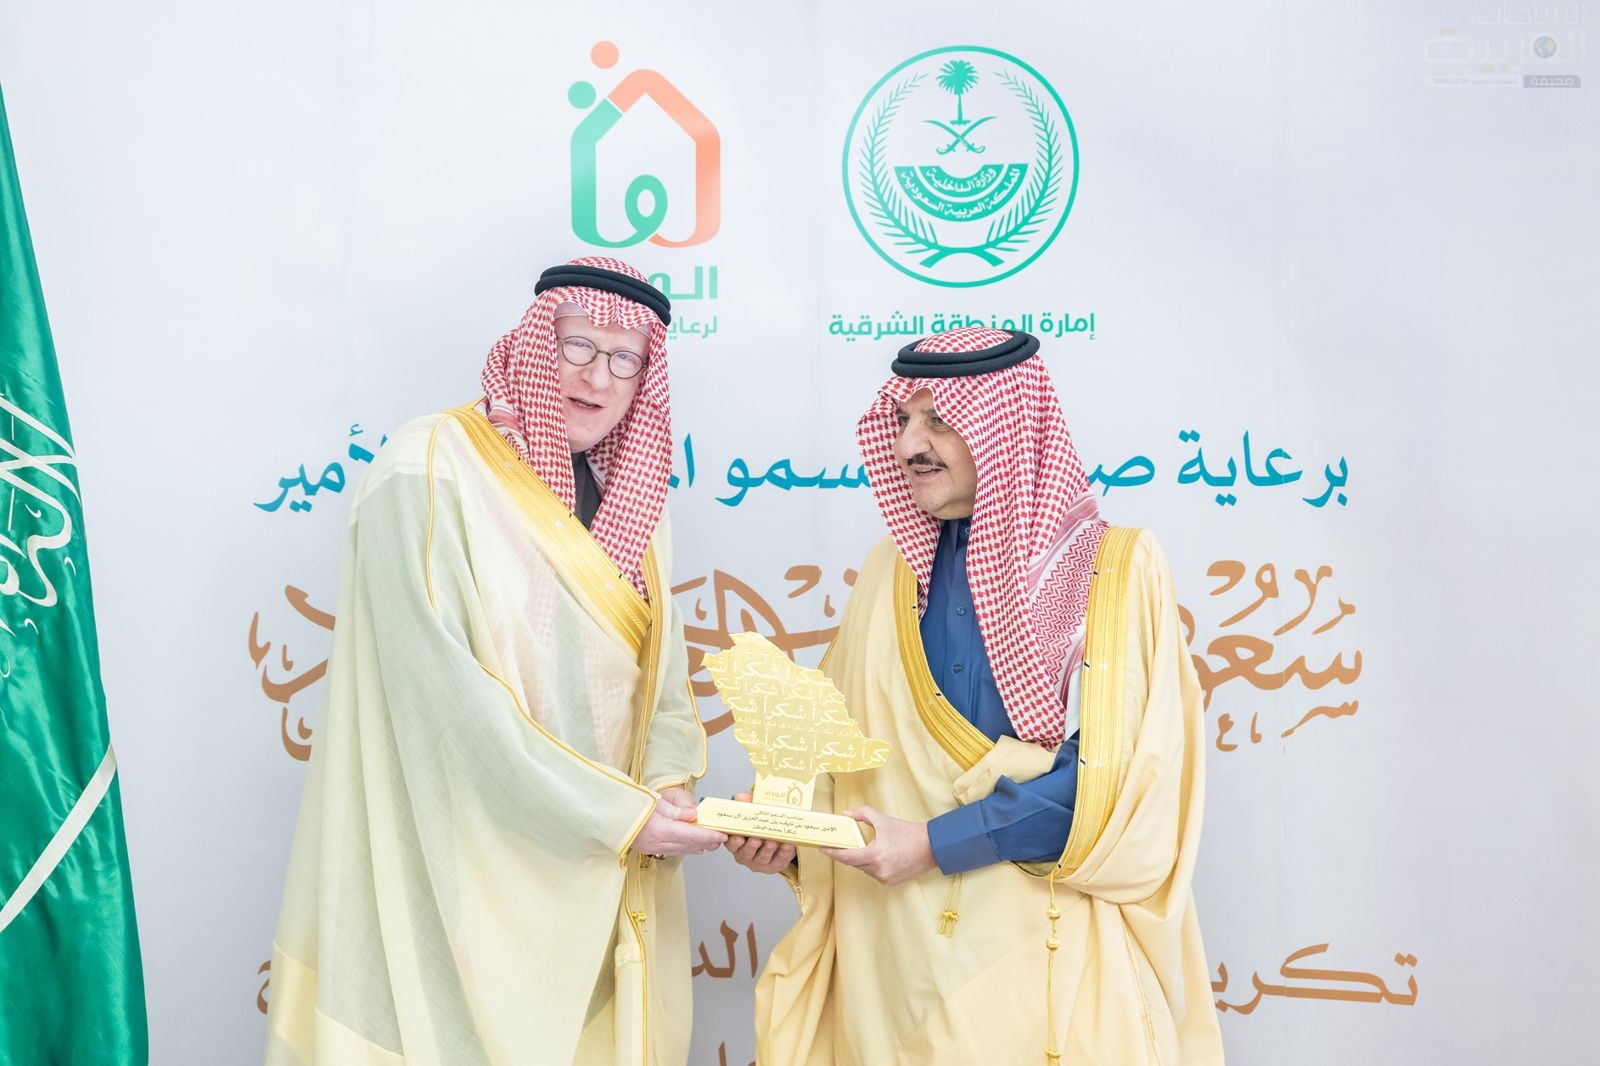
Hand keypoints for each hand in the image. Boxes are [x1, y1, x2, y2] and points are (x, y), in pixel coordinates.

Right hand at [631, 792, 725, 857]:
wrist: (612, 815)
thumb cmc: (632, 804)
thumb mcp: (656, 801)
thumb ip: (677, 811)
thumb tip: (695, 815)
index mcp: (660, 830)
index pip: (691, 834)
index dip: (708, 835)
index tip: (722, 834)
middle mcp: (658, 843)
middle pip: (689, 845)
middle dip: (707, 842)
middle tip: (722, 838)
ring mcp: (653, 848)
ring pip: (682, 849)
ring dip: (698, 846)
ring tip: (712, 842)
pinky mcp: (650, 849)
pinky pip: (673, 850)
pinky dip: (687, 848)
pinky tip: (695, 847)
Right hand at [722, 792, 797, 873]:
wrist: (777, 835)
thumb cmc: (760, 825)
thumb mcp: (753, 812)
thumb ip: (747, 803)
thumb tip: (741, 797)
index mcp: (736, 842)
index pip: (731, 843)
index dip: (733, 841)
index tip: (737, 837)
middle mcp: (745, 854)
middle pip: (746, 852)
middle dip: (752, 846)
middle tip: (756, 839)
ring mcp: (759, 862)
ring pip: (762, 858)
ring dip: (767, 850)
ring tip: (773, 841)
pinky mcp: (774, 865)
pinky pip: (779, 860)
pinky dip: (784, 852)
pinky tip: (788, 844)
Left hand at [819, 805, 934, 885]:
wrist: (931, 847)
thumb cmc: (908, 833)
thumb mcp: (884, 820)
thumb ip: (863, 814)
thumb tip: (846, 814)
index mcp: (874, 855)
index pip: (846, 856)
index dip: (832, 852)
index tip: (821, 847)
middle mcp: (878, 870)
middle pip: (854, 863)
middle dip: (847, 854)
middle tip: (841, 844)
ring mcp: (885, 878)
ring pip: (864, 869)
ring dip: (861, 860)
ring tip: (864, 848)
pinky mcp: (891, 882)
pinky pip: (874, 874)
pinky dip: (872, 866)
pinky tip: (878, 856)